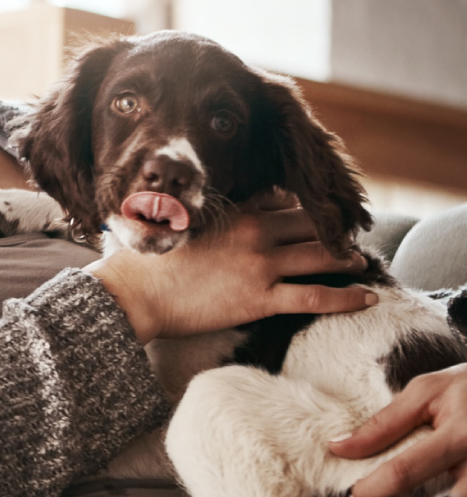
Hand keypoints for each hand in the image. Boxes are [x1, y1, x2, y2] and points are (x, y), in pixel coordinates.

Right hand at [86, 191, 371, 342]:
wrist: (135, 293)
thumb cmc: (150, 260)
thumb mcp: (182, 222)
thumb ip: (210, 212)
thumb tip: (222, 203)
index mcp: (236, 212)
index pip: (287, 202)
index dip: (310, 208)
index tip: (323, 212)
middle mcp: (255, 233)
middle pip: (312, 226)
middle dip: (335, 231)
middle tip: (350, 237)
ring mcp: (260, 266)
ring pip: (322, 257)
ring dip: (347, 259)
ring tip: (359, 262)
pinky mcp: (260, 299)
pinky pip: (315, 297)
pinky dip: (347, 297)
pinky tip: (367, 298)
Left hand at [331, 364, 466, 496]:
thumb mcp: (425, 392)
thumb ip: (384, 423)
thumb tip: (340, 447)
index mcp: (459, 436)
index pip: (405, 471)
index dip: (373, 488)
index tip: (355, 492)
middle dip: (404, 496)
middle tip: (377, 489)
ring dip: (428, 494)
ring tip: (393, 484)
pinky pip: (458, 493)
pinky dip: (442, 493)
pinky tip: (427, 485)